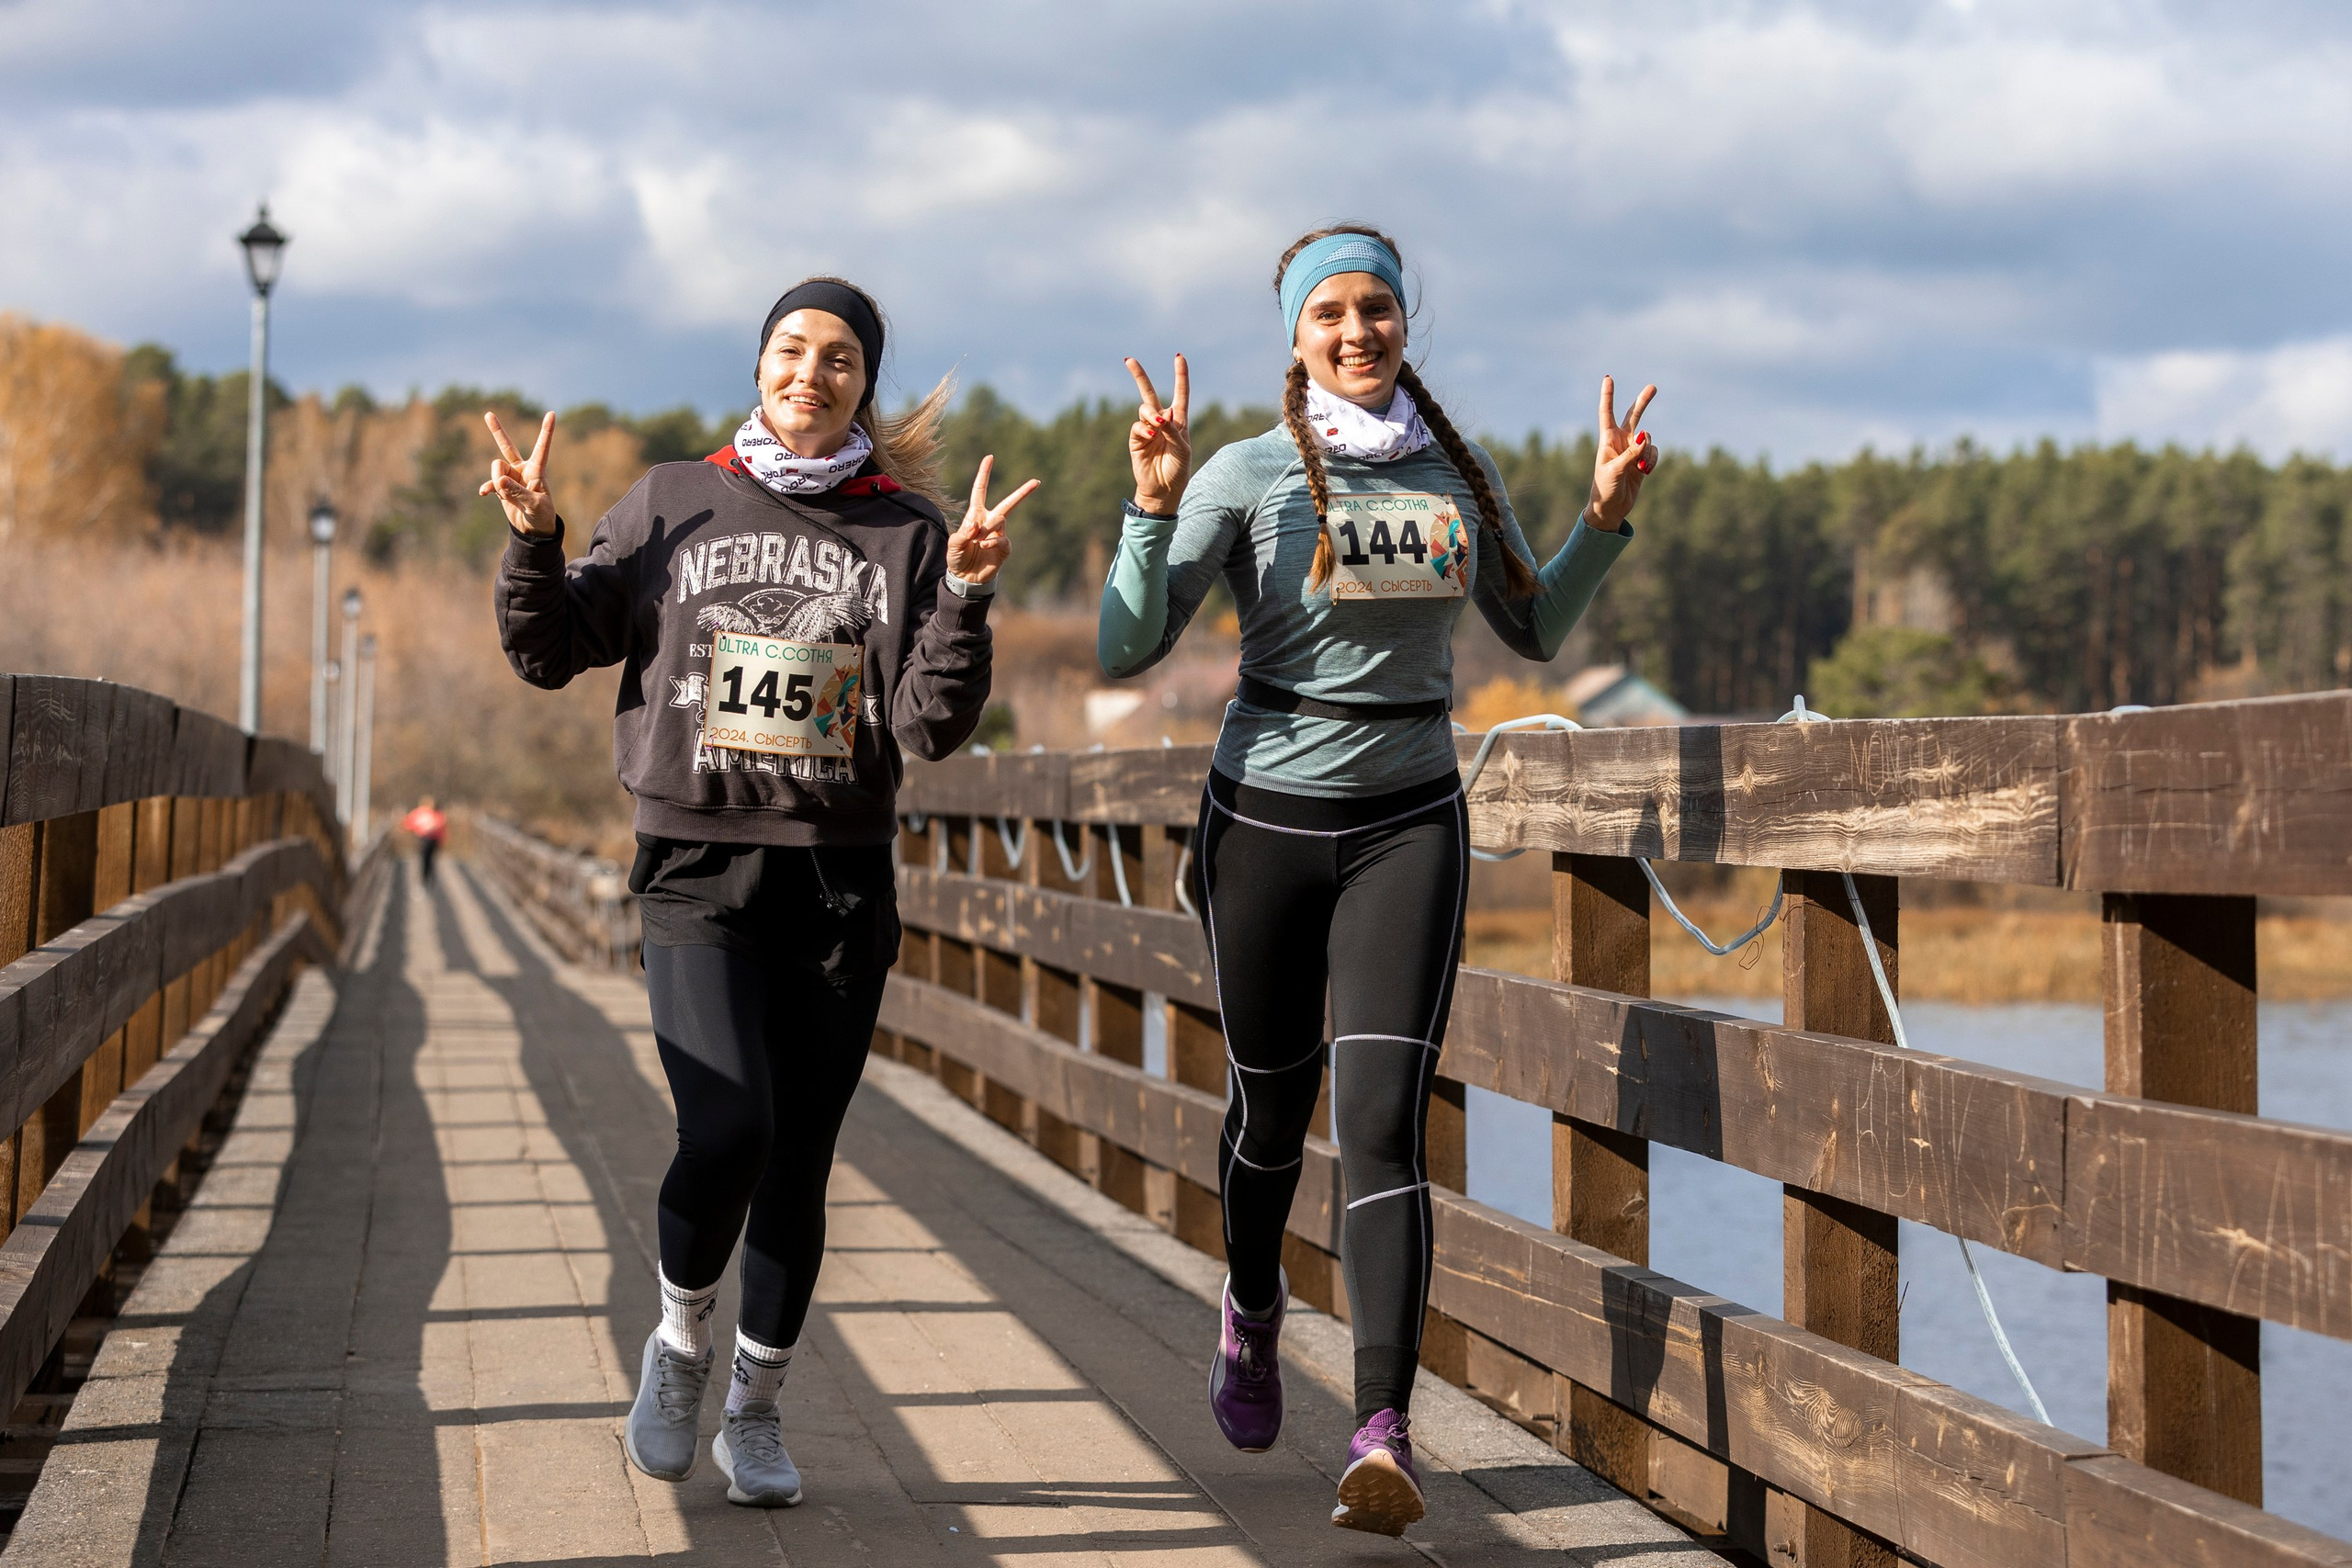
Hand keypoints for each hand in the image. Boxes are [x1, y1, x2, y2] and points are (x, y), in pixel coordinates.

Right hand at [479, 411, 556, 534]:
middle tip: (488, 414)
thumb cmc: (542, 515)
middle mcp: (522, 470)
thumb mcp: (534, 504)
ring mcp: (510, 478)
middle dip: (497, 431)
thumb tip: (499, 481)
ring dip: (497, 480)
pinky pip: (490, 483)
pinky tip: (484, 493)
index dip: (546, 431)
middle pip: (507, 446)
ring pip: (496, 468)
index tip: (552, 413)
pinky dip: (487, 487)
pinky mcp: (501, 488)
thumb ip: (517, 492)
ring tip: (505, 494)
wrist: (534, 530)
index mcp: (537, 470)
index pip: (542, 447)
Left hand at [946, 454, 1037, 586]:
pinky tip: (984, 545)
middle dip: (1022, 493)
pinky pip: (1002, 539)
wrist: (965, 578)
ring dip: (988, 527)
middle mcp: (989, 522)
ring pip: (1001, 520)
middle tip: (1036, 482)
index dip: (984, 474)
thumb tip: (976, 528)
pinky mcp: (1004, 549)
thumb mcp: (953, 545)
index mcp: (976, 515)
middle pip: (1008, 503)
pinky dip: (992, 541)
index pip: (980, 490)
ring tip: (977, 540)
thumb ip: (962, 535)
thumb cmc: (957, 558)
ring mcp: (999, 535)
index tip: (990, 457)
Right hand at [1125, 354, 1190, 514]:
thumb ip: (1174, 431)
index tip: (1178, 357)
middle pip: (1149, 393)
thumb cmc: (1178, 470)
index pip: (1180, 394)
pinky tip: (1151, 436)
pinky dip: (1144, 429)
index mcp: (1179, 421)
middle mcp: (1162, 422)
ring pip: (1144, 409)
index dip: (1180, 376)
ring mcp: (1147, 430)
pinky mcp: (1136, 440)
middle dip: (1139, 376)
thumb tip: (1163, 414)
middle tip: (1128, 360)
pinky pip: (1137, 427)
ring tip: (1157, 426)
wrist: (1163, 490)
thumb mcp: (1182, 450)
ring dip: (1150, 414)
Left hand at [1588, 376, 1657, 529]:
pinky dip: (1653, 460)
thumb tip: (1645, 435)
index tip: (1608, 378)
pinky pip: (1654, 452)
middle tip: (1653, 387)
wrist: (1611, 508)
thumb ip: (1631, 452)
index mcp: (1607, 440)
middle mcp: (1621, 441)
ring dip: (1648, 450)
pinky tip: (1646, 470)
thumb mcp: (1616, 470)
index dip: (1608, 395)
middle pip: (1633, 416)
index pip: (1607, 413)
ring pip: (1648, 438)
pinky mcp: (1643, 460)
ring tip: (1642, 466)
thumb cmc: (1605, 488)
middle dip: (1643, 402)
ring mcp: (1633, 450)